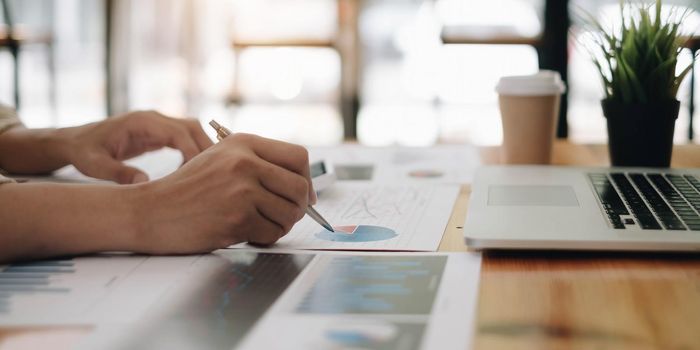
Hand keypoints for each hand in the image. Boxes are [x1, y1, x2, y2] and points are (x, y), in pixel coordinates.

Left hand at [62, 111, 212, 183]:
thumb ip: (118, 173)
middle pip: (192, 127)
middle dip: (207, 148)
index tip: (200, 173)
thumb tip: (145, 184)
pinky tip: (194, 171)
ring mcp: (157, 124)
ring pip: (192, 131)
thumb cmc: (83, 152)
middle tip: (216, 174)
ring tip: (210, 173)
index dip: (194, 151)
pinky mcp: (158, 133)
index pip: (179, 132)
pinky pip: (184, 138)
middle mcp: (153, 118)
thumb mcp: (95, 165)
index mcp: (141, 121)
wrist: (74, 142)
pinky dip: (193, 151)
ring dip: (203, 149)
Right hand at [128, 133, 315, 253]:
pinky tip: (247, 233)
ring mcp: (241, 190)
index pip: (298, 157)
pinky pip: (272, 233)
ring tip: (260, 224)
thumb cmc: (186, 189)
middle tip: (285, 215)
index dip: (306, 179)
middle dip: (298, 207)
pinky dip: (265, 238)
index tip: (302, 194)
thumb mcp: (220, 158)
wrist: (150, 211)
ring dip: (281, 225)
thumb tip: (302, 184)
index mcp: (243, 143)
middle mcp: (245, 162)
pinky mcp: (237, 219)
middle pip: (300, 187)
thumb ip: (258, 162)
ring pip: (289, 213)